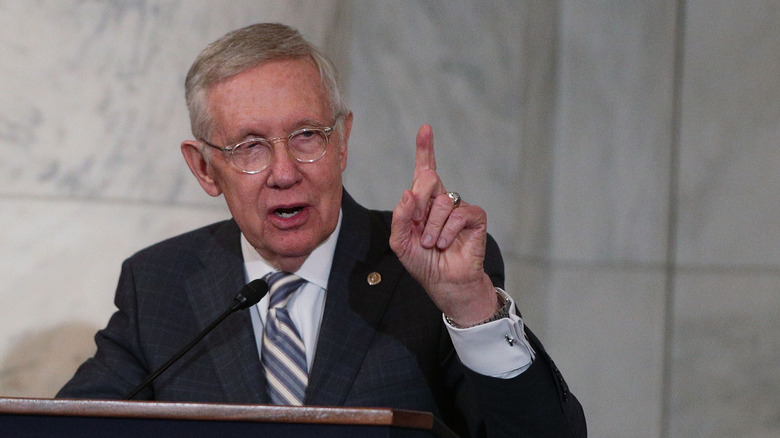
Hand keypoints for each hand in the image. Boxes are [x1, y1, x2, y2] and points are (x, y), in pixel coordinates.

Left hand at [389, 125, 497, 325]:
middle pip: (429, 177)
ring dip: (432, 228)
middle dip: (419, 200)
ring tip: (433, 244)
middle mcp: (442, 200)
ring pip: (442, 202)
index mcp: (423, 202)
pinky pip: (459, 214)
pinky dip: (448, 232)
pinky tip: (447, 244)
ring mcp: (459, 208)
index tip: (425, 129)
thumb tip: (408, 192)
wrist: (444, 283)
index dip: (425, 149)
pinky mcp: (475, 218)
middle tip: (418, 225)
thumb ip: (401, 218)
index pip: (424, 170)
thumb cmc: (423, 262)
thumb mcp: (401, 243)